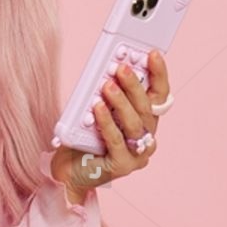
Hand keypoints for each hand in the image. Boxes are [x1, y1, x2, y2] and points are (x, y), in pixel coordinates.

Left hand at [50, 50, 170, 201]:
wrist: (67, 172)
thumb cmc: (83, 140)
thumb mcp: (97, 112)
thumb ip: (106, 94)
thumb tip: (107, 68)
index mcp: (145, 121)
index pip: (159, 95)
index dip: (158, 74)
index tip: (152, 54)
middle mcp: (146, 137)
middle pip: (146, 108)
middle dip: (134, 85)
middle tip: (121, 68)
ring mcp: (137, 154)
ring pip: (134, 123)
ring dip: (120, 102)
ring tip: (107, 85)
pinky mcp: (123, 166)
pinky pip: (116, 140)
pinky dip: (107, 122)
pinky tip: (97, 108)